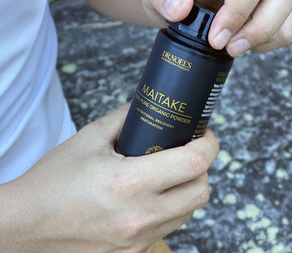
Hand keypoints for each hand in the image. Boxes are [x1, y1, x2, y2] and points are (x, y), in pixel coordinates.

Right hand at [0, 105, 218, 252]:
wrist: (27, 223)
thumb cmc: (54, 180)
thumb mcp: (90, 137)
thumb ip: (125, 118)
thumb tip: (147, 109)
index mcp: (129, 183)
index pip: (193, 163)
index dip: (208, 144)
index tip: (204, 134)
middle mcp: (139, 216)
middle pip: (201, 190)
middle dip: (202, 166)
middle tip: (188, 150)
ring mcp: (137, 239)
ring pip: (190, 211)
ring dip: (189, 187)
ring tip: (172, 171)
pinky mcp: (133, 252)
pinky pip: (170, 227)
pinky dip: (174, 207)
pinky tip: (156, 194)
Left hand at [142, 0, 291, 55]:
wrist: (178, 0)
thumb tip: (181, 7)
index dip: (238, 12)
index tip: (216, 39)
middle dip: (258, 29)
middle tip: (230, 48)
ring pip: (288, 11)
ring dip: (264, 38)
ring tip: (233, 47)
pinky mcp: (272, 6)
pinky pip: (285, 28)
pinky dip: (268, 42)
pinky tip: (243, 43)